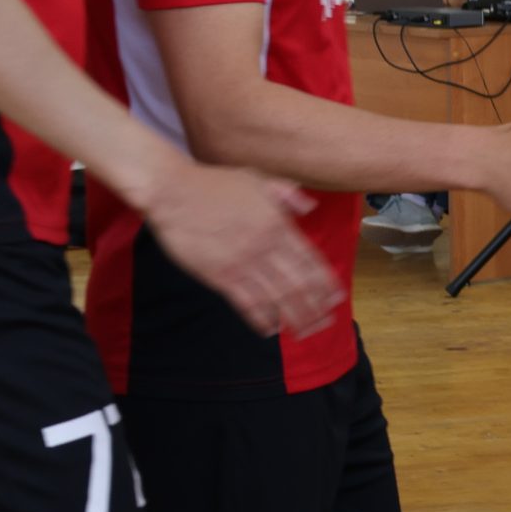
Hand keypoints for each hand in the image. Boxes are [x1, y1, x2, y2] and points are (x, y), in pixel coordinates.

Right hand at [142, 161, 340, 337]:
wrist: (174, 191)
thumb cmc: (214, 183)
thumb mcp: (258, 179)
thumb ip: (286, 194)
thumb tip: (309, 207)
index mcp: (278, 224)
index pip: (309, 259)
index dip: (324, 281)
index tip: (335, 295)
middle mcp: (265, 247)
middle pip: (298, 283)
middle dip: (315, 306)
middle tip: (325, 322)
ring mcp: (243, 263)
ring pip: (276, 298)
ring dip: (294, 317)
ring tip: (305, 332)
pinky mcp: (219, 276)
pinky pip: (246, 303)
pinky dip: (261, 318)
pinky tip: (270, 329)